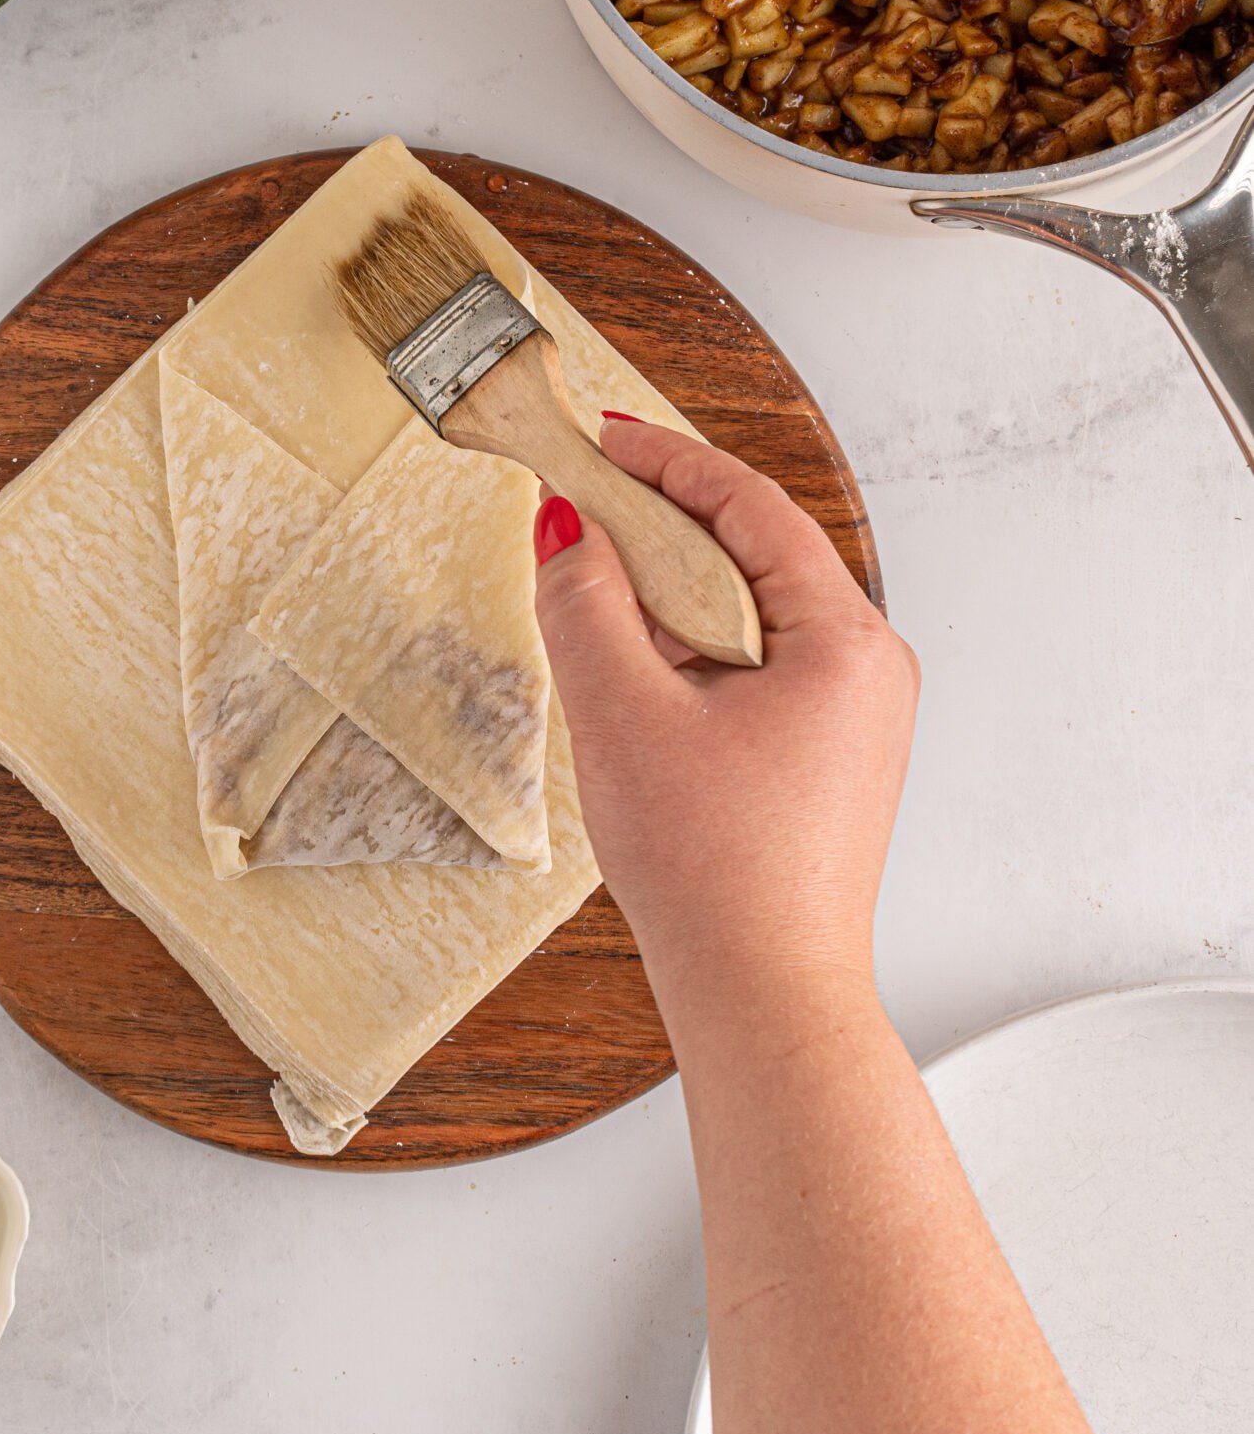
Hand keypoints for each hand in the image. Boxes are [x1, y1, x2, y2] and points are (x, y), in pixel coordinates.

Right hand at [532, 419, 916, 1014]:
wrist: (764, 997)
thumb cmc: (714, 875)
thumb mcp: (624, 717)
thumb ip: (586, 606)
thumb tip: (567, 530)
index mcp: (845, 641)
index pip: (751, 507)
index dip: (666, 461)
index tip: (600, 436)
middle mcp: (867, 668)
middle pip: (755, 553)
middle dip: (662, 522)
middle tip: (581, 498)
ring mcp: (852, 716)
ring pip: (751, 613)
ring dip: (671, 590)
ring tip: (592, 581)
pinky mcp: (825, 756)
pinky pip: (755, 666)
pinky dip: (690, 648)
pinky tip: (631, 667)